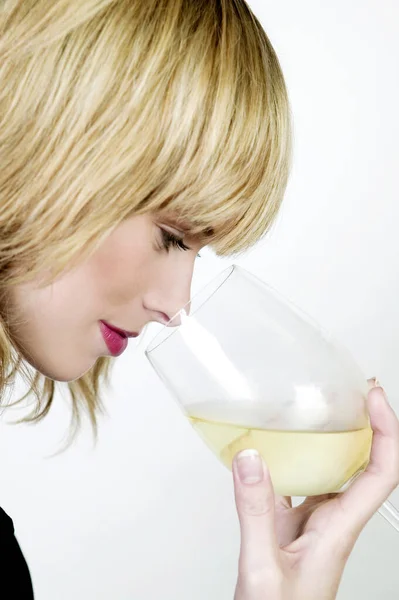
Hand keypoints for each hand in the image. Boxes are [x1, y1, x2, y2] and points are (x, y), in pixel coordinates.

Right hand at [232, 383, 398, 599]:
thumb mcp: (261, 568)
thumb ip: (256, 513)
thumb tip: (253, 459)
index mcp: (339, 530)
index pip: (382, 473)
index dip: (387, 432)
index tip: (373, 398)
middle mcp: (334, 521)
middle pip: (368, 465)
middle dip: (369, 424)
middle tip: (355, 390)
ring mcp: (314, 524)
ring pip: (335, 470)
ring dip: (335, 438)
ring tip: (319, 408)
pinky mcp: (292, 526)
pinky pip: (301, 481)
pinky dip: (294, 457)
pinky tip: (273, 446)